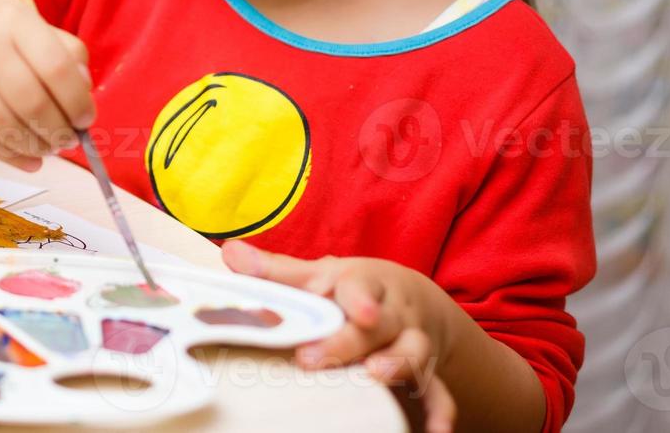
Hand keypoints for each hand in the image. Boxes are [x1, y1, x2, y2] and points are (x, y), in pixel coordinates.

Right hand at [0, 0, 94, 171]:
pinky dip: (11, 156)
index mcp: (12, 18)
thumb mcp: (23, 22)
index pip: (56, 67)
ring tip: (48, 147)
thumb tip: (84, 93)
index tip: (85, 117)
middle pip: (32, 102)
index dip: (77, 100)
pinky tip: (28, 158)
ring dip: (36, 147)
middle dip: (59, 131)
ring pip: (7, 127)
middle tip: (68, 139)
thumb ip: (62, 50)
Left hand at [221, 239, 456, 432]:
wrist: (406, 298)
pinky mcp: (425, 371)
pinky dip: (440, 410)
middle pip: (377, 325)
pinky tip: (437, 430)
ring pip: (413, 352)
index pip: (358, 288)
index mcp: (362, 284)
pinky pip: (439, 391)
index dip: (356, 299)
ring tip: (377, 378)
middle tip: (312, 359)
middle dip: (349, 342)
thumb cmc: (347, 289)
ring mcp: (411, 340)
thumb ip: (276, 269)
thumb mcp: (317, 274)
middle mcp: (391, 312)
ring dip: (399, 366)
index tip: (354, 311)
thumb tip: (230, 253)